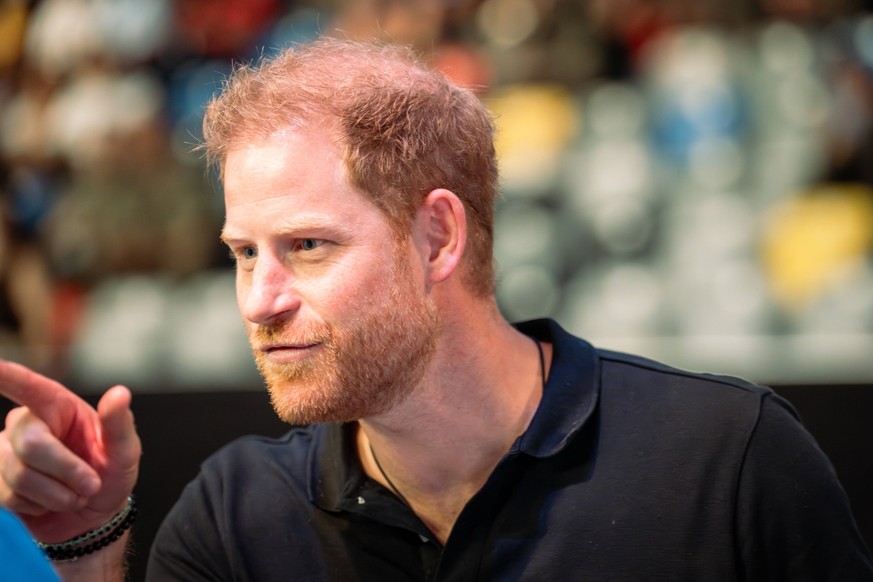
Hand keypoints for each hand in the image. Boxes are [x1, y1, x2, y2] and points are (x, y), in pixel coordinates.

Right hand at [0, 361, 140, 542]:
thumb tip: (120, 393)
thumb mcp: (125, 450)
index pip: (28, 386)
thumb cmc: (110, 474)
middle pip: (30, 444)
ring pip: (18, 475)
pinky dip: (40, 506)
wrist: (95, 514)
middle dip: (66, 470)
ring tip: (75, 493)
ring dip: (57, 494)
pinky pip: (10, 497)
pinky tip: (52, 501)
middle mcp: (26, 423)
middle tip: (91, 484)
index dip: (7, 375)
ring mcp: (7, 452)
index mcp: (58, 406)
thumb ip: (119, 423)